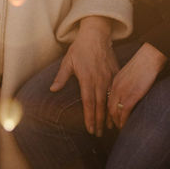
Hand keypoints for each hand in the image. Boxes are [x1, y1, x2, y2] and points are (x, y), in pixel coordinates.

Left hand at [50, 16, 117, 136]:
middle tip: (98, 134)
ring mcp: (109, 76)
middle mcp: (99, 79)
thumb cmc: (80, 48)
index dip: (89, 117)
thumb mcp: (68, 61)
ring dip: (109, 115)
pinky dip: (116, 102)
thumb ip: (61, 76)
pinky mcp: (115, 73)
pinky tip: (116, 110)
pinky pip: (116, 90)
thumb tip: (52, 89)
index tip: (89, 129)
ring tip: (108, 128)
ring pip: (109, 100)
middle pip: (100, 105)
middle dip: (99, 121)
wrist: (96, 34)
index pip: (88, 103)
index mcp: (87, 78)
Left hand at [106, 43, 166, 129]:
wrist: (149, 58)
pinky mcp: (131, 96)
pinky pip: (124, 112)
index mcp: (113, 81)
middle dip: (108, 119)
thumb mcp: (127, 72)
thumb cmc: (142, 63)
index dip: (105, 110)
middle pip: (107, 107)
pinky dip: (123, 121)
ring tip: (119, 128)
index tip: (105, 118)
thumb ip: (124, 82)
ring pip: (114, 112)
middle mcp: (115, 88)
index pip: (105, 99)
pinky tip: (124, 126)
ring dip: (116, 122)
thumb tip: (125, 91)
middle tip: (110, 127)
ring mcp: (122, 92)